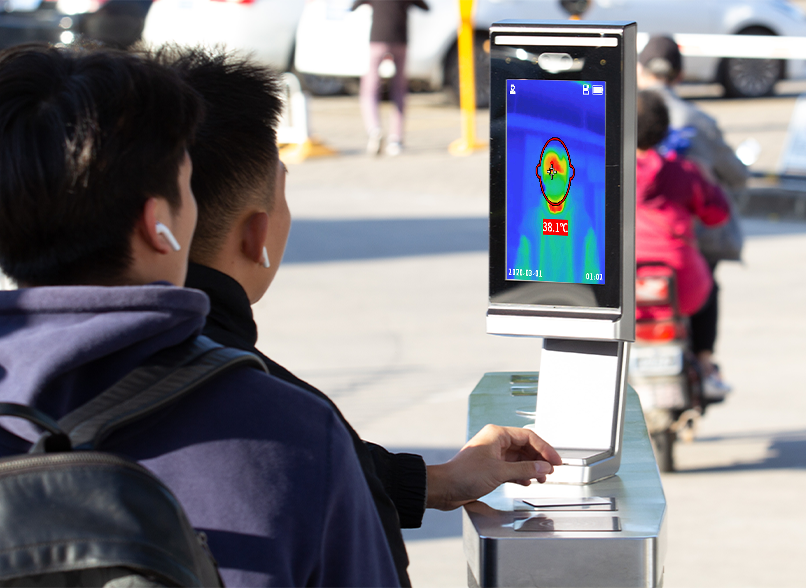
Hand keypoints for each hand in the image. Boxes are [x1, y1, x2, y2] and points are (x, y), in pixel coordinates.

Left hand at [426, 424, 561, 510]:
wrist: (445, 488)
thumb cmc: (464, 475)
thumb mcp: (499, 472)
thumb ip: (524, 469)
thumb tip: (543, 468)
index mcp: (497, 434)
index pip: (528, 437)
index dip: (545, 448)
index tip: (556, 461)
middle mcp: (495, 441)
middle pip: (525, 447)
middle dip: (539, 459)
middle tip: (551, 471)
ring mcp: (493, 454)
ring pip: (519, 458)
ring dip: (531, 468)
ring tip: (541, 478)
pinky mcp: (490, 467)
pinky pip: (511, 468)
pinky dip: (521, 474)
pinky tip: (527, 481)